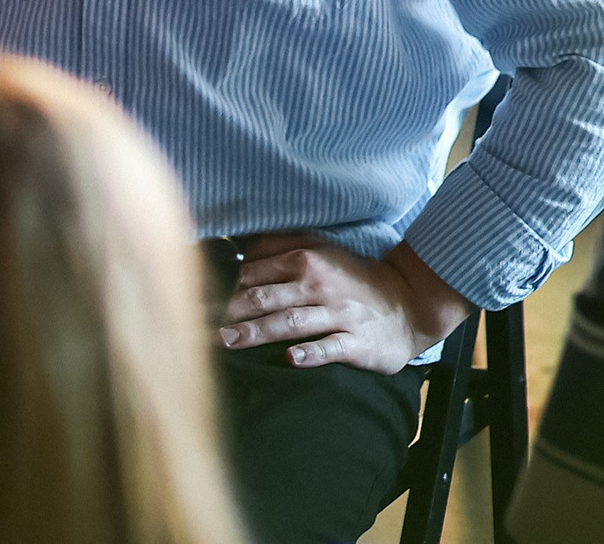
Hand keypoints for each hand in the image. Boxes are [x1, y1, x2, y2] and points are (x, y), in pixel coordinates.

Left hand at [217, 235, 470, 374]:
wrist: (408, 302)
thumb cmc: (353, 278)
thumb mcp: (322, 249)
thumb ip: (281, 244)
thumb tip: (239, 245)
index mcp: (305, 260)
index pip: (253, 273)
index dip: (223, 288)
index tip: (195, 301)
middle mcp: (318, 286)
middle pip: (265, 298)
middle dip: (229, 312)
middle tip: (196, 325)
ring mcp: (339, 315)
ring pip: (291, 322)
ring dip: (257, 333)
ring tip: (227, 342)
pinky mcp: (357, 343)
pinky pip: (331, 347)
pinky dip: (311, 353)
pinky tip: (291, 359)